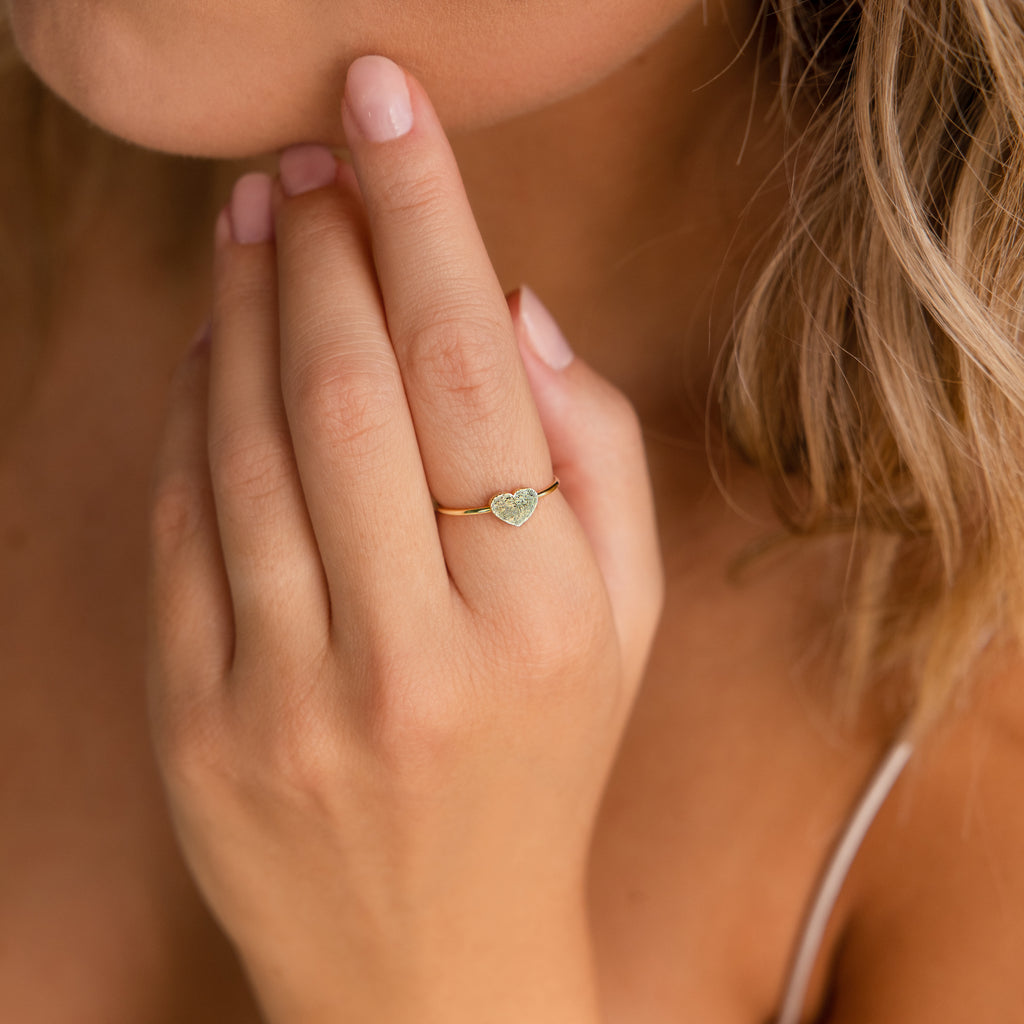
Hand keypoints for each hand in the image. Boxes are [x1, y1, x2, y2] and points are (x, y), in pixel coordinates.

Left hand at [146, 54, 662, 1023]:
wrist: (434, 958)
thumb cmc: (547, 769)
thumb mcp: (628, 626)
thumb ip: (596, 455)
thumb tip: (514, 308)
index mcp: (541, 622)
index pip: (467, 374)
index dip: (421, 217)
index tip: (386, 106)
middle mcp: (413, 655)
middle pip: (346, 389)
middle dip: (324, 241)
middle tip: (311, 150)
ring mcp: (288, 696)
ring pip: (247, 442)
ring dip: (246, 302)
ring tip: (257, 214)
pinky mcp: (199, 724)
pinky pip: (184, 524)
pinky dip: (193, 408)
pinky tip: (216, 340)